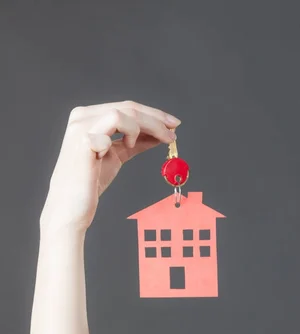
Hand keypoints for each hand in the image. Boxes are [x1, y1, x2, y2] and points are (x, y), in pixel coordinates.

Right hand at [40, 100, 180, 232]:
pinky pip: (113, 126)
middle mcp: (82, 117)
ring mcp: (81, 128)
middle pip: (128, 108)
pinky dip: (128, 135)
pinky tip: (126, 147)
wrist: (72, 207)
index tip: (173, 124)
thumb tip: (162, 133)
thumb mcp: (117, 155)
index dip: (153, 114)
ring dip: (145, 126)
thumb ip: (136, 142)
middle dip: (156, 120)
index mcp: (88, 117)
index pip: (127, 107)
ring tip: (147, 144)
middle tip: (173, 133)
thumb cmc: (90, 181)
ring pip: (124, 113)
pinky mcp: (84, 142)